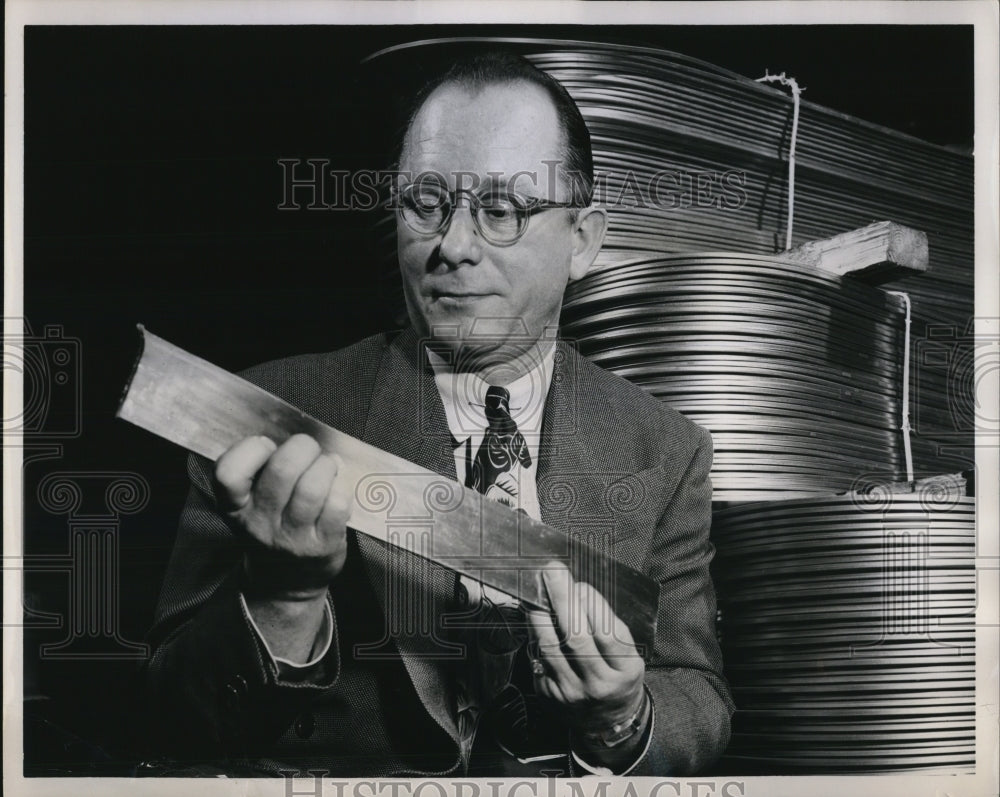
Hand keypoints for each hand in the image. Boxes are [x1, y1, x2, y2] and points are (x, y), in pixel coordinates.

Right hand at [214, 434, 352, 601]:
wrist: (287, 582)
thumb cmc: (274, 527)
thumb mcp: (251, 504)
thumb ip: (262, 471)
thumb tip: (297, 438)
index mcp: (236, 506)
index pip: (227, 472)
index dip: (251, 449)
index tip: (268, 447)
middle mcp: (260, 523)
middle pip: (281, 471)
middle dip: (302, 447)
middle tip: (309, 450)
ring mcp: (292, 537)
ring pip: (311, 488)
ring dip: (326, 466)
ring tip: (328, 466)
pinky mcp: (323, 545)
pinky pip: (337, 506)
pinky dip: (342, 488)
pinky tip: (339, 488)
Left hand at [527, 563, 646, 743]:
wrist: (606, 722)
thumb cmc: (618, 678)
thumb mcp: (629, 657)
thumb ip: (609, 627)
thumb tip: (579, 592)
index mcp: (625, 672)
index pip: (607, 634)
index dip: (592, 605)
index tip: (581, 585)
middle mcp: (598, 685)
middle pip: (576, 638)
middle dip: (562, 599)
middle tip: (553, 573)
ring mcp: (571, 693)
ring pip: (551, 647)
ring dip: (541, 614)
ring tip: (538, 592)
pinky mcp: (549, 695)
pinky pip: (539, 658)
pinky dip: (535, 634)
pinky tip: (535, 616)